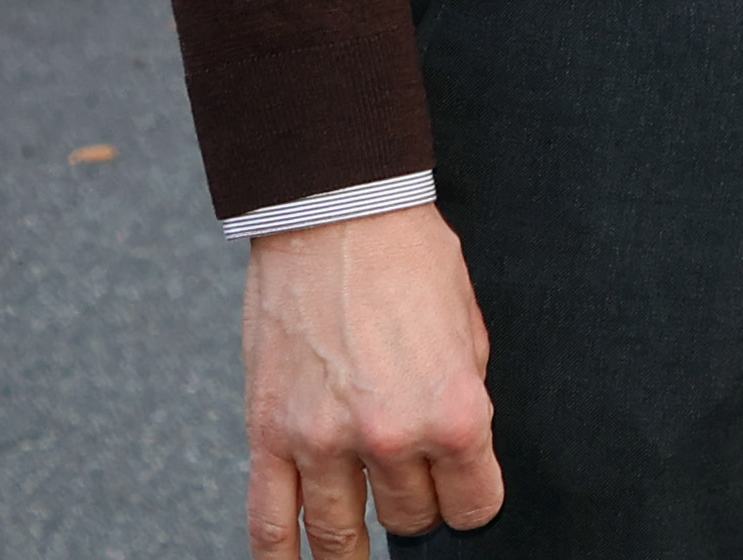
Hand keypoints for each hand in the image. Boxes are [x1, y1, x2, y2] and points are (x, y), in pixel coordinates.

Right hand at [240, 203, 497, 557]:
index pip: (473, 504)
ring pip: (340, 532)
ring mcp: (323, 441)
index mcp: (454, 412)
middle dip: (416, 509)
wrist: (336, 217)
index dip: (472, 503)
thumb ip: (464, 398)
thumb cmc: (409, 259)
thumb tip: (459, 452)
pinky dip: (280, 557)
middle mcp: (391, 437)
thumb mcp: (470, 329)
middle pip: (409, 518)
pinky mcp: (269, 434)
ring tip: (357, 558)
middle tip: (412, 491)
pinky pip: (269, 520)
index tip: (465, 499)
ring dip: (354, 549)